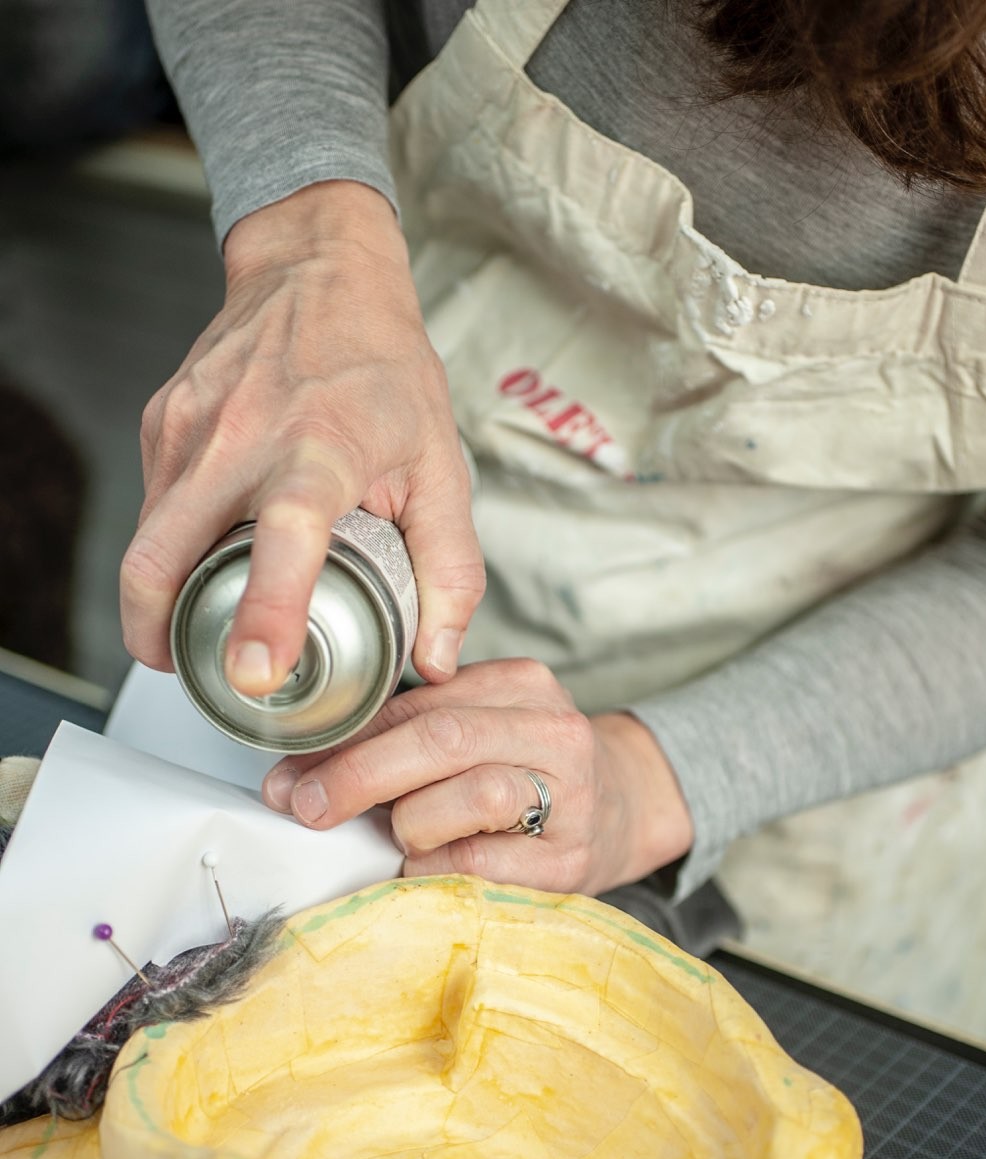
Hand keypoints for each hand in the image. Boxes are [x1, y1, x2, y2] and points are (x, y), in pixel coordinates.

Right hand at [121, 181, 484, 693]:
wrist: (319, 270)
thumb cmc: (382, 366)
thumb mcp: (440, 465)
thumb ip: (449, 568)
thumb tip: (437, 656)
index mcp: (319, 447)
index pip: (282, 536)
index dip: (265, 610)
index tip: (255, 669)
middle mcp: (239, 437)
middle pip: (163, 556)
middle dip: (160, 633)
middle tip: (195, 673)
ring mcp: (186, 428)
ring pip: (146, 540)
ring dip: (162, 596)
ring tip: (204, 622)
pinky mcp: (159, 423)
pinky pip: (151, 507)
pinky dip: (172, 545)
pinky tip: (212, 550)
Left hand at [260, 658, 693, 894]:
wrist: (629, 811)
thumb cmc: (530, 775)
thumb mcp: (481, 733)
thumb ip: (412, 735)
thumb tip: (305, 771)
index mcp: (521, 685)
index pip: (416, 703)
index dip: (344, 740)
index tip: (290, 773)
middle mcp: (553, 730)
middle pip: (439, 741)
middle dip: (357, 776)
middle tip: (306, 807)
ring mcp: (571, 796)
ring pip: (470, 796)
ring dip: (410, 825)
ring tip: (400, 840)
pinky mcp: (572, 860)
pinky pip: (483, 864)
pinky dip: (437, 870)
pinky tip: (427, 870)